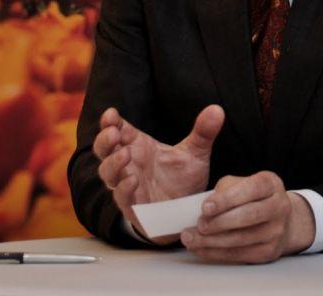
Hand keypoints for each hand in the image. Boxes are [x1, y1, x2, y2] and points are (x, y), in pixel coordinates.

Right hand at [93, 104, 224, 242]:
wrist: (188, 212)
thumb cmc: (184, 179)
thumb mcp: (196, 153)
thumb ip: (204, 132)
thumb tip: (217, 109)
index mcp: (139, 145)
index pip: (118, 129)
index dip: (111, 121)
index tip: (111, 113)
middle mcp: (130, 163)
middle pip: (105, 149)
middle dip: (105, 139)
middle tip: (113, 132)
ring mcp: (128, 184)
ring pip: (108, 172)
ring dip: (113, 162)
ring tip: (125, 154)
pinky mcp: (133, 206)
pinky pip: (122, 197)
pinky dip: (124, 188)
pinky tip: (133, 179)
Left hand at [180, 171, 314, 262]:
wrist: (278, 219)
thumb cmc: (252, 198)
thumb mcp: (240, 184)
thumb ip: (225, 190)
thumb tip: (205, 210)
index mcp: (270, 184)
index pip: (250, 189)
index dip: (227, 199)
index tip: (205, 207)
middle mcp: (279, 206)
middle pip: (248, 216)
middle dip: (219, 222)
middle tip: (200, 225)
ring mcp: (277, 230)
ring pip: (242, 239)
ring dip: (213, 241)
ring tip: (192, 239)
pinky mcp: (270, 251)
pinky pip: (240, 255)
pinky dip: (217, 253)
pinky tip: (202, 248)